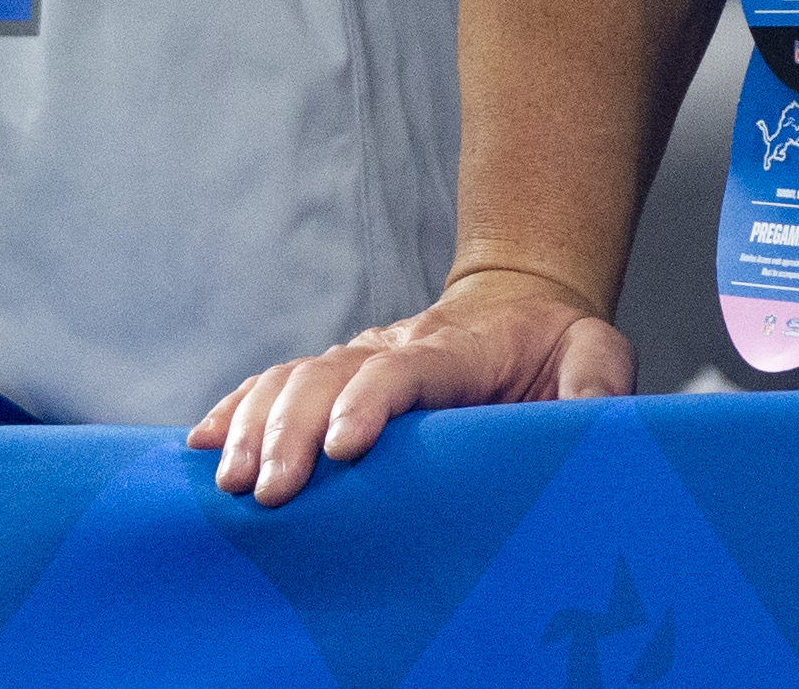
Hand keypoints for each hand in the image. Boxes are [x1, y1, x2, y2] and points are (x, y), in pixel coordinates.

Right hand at [191, 269, 634, 506]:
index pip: (403, 370)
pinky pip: (274, 386)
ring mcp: (360, 358)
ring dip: (255, 426)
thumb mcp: (597, 353)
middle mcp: (396, 347)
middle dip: (292, 432)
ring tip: (229, 482)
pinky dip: (235, 410)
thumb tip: (593, 417)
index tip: (344, 450)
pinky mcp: (338, 376)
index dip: (369, 404)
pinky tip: (200, 445)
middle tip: (270, 493)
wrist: (522, 304)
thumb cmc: (559, 343)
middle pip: (329, 377)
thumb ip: (598, 382)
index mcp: (457, 349)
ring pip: (292, 380)